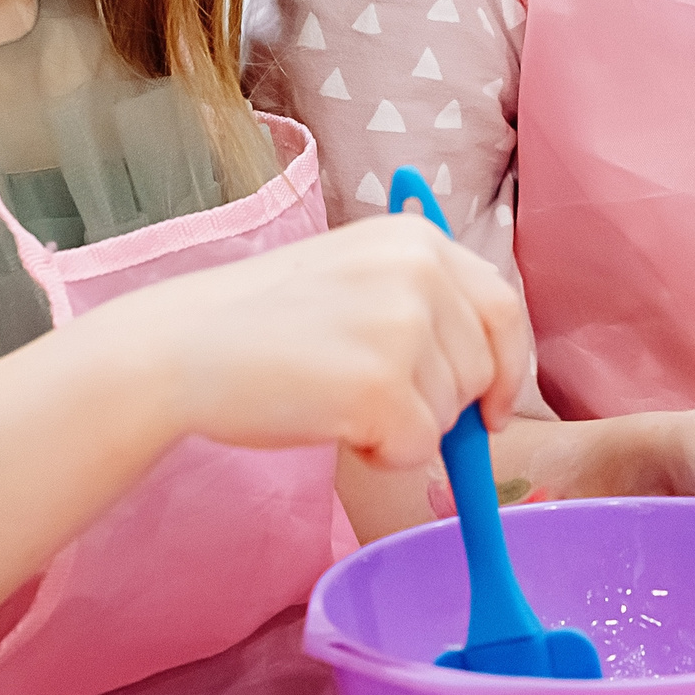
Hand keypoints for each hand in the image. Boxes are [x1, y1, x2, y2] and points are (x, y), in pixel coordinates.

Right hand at [88, 211, 531, 470]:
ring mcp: (401, 328)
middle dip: (441, 403)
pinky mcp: (380, 388)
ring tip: (334, 396)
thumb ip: (423, 302)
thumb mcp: (357, 275)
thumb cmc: (264, 320)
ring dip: (402, 427)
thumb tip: (491, 379)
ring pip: (451, 415)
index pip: (505, 308)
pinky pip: (417, 449)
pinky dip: (381, 455)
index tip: (494, 407)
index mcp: (417, 238)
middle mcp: (419, 273)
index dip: (508, 366)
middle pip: (483, 370)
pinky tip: (329, 422)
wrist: (185, 345)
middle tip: (371, 399)